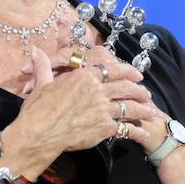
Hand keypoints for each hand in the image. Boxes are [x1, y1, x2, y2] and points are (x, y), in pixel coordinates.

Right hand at [1, 46, 151, 177]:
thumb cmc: (38, 109)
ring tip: (150, 110)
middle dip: (138, 90)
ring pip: (129, 106)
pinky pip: (125, 128)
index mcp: (84, 76)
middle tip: (147, 93)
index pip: (111, 70)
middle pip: (125, 88)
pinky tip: (142, 132)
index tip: (136, 74)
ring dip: (142, 108)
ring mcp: (103, 109)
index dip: (127, 72)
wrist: (40, 133)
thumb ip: (43, 66)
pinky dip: (136, 130)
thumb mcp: (41, 84)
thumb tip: (34, 50)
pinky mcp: (105, 128)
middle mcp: (97, 90)